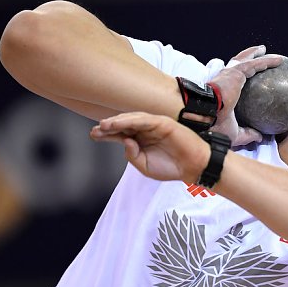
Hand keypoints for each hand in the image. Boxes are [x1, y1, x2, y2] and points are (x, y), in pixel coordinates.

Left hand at [91, 112, 207, 182]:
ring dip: (117, 121)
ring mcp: (154, 126)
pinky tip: (120, 123)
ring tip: (104, 126)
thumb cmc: (171, 167)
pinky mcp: (163, 123)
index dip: (107, 134)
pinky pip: (145, 120)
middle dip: (108, 127)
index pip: (120, 134)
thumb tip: (126, 141)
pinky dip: (132, 120)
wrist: (193, 167)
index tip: (94, 135)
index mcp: (140, 140)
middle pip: (123, 125)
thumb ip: (132, 156)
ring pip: (132, 120)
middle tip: (96, 130)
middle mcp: (145, 131)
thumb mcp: (145, 167)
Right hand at [209, 46, 282, 145]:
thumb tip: (260, 137)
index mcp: (221, 91)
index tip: (246, 76)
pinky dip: (267, 61)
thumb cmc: (215, 125)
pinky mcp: (236, 72)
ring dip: (256, 54)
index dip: (239, 77)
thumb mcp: (234, 133)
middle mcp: (224, 79)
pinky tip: (279, 60)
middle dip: (246, 58)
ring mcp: (229, 74)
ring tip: (265, 50)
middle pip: (237, 64)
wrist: (206, 115)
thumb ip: (247, 134)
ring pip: (246, 60)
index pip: (232, 81)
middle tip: (257, 55)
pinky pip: (256, 64)